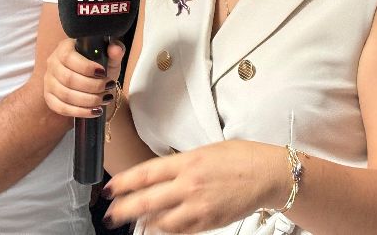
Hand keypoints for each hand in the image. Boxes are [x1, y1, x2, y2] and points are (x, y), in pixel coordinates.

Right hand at [44, 37, 124, 118]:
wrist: (90, 81)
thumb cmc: (99, 66)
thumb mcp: (109, 58)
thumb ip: (115, 51)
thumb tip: (115, 49)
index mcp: (64, 48)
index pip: (69, 58)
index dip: (86, 67)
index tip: (103, 73)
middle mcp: (53, 63)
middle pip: (69, 79)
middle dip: (92, 86)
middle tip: (107, 87)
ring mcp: (49, 81)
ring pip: (66, 95)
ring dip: (88, 100)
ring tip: (104, 99)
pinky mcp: (49, 97)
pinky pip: (61, 108)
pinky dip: (80, 111)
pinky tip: (94, 111)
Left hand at [103, 141, 286, 232]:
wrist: (268, 174)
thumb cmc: (240, 157)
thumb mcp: (205, 151)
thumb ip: (180, 164)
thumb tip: (158, 175)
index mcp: (187, 162)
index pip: (146, 173)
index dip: (123, 183)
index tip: (109, 189)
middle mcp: (190, 185)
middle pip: (147, 201)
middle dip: (124, 209)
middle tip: (110, 214)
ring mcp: (199, 206)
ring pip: (161, 221)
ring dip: (143, 223)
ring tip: (133, 222)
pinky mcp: (208, 222)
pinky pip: (180, 230)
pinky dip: (165, 230)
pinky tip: (157, 228)